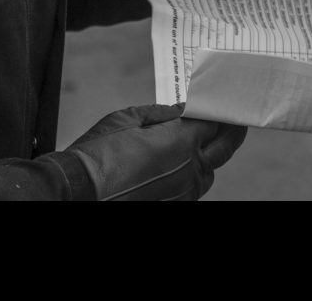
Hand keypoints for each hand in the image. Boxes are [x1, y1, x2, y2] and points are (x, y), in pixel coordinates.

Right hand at [67, 103, 246, 200]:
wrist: (75, 192)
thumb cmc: (97, 153)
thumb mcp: (127, 118)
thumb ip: (161, 113)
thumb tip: (181, 110)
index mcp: (181, 141)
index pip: (215, 123)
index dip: (221, 112)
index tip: (228, 105)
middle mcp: (189, 169)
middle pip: (223, 149)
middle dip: (232, 133)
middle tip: (237, 123)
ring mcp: (181, 193)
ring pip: (208, 174)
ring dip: (210, 158)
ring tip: (208, 144)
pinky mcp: (172, 205)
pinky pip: (191, 191)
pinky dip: (192, 177)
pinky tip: (183, 168)